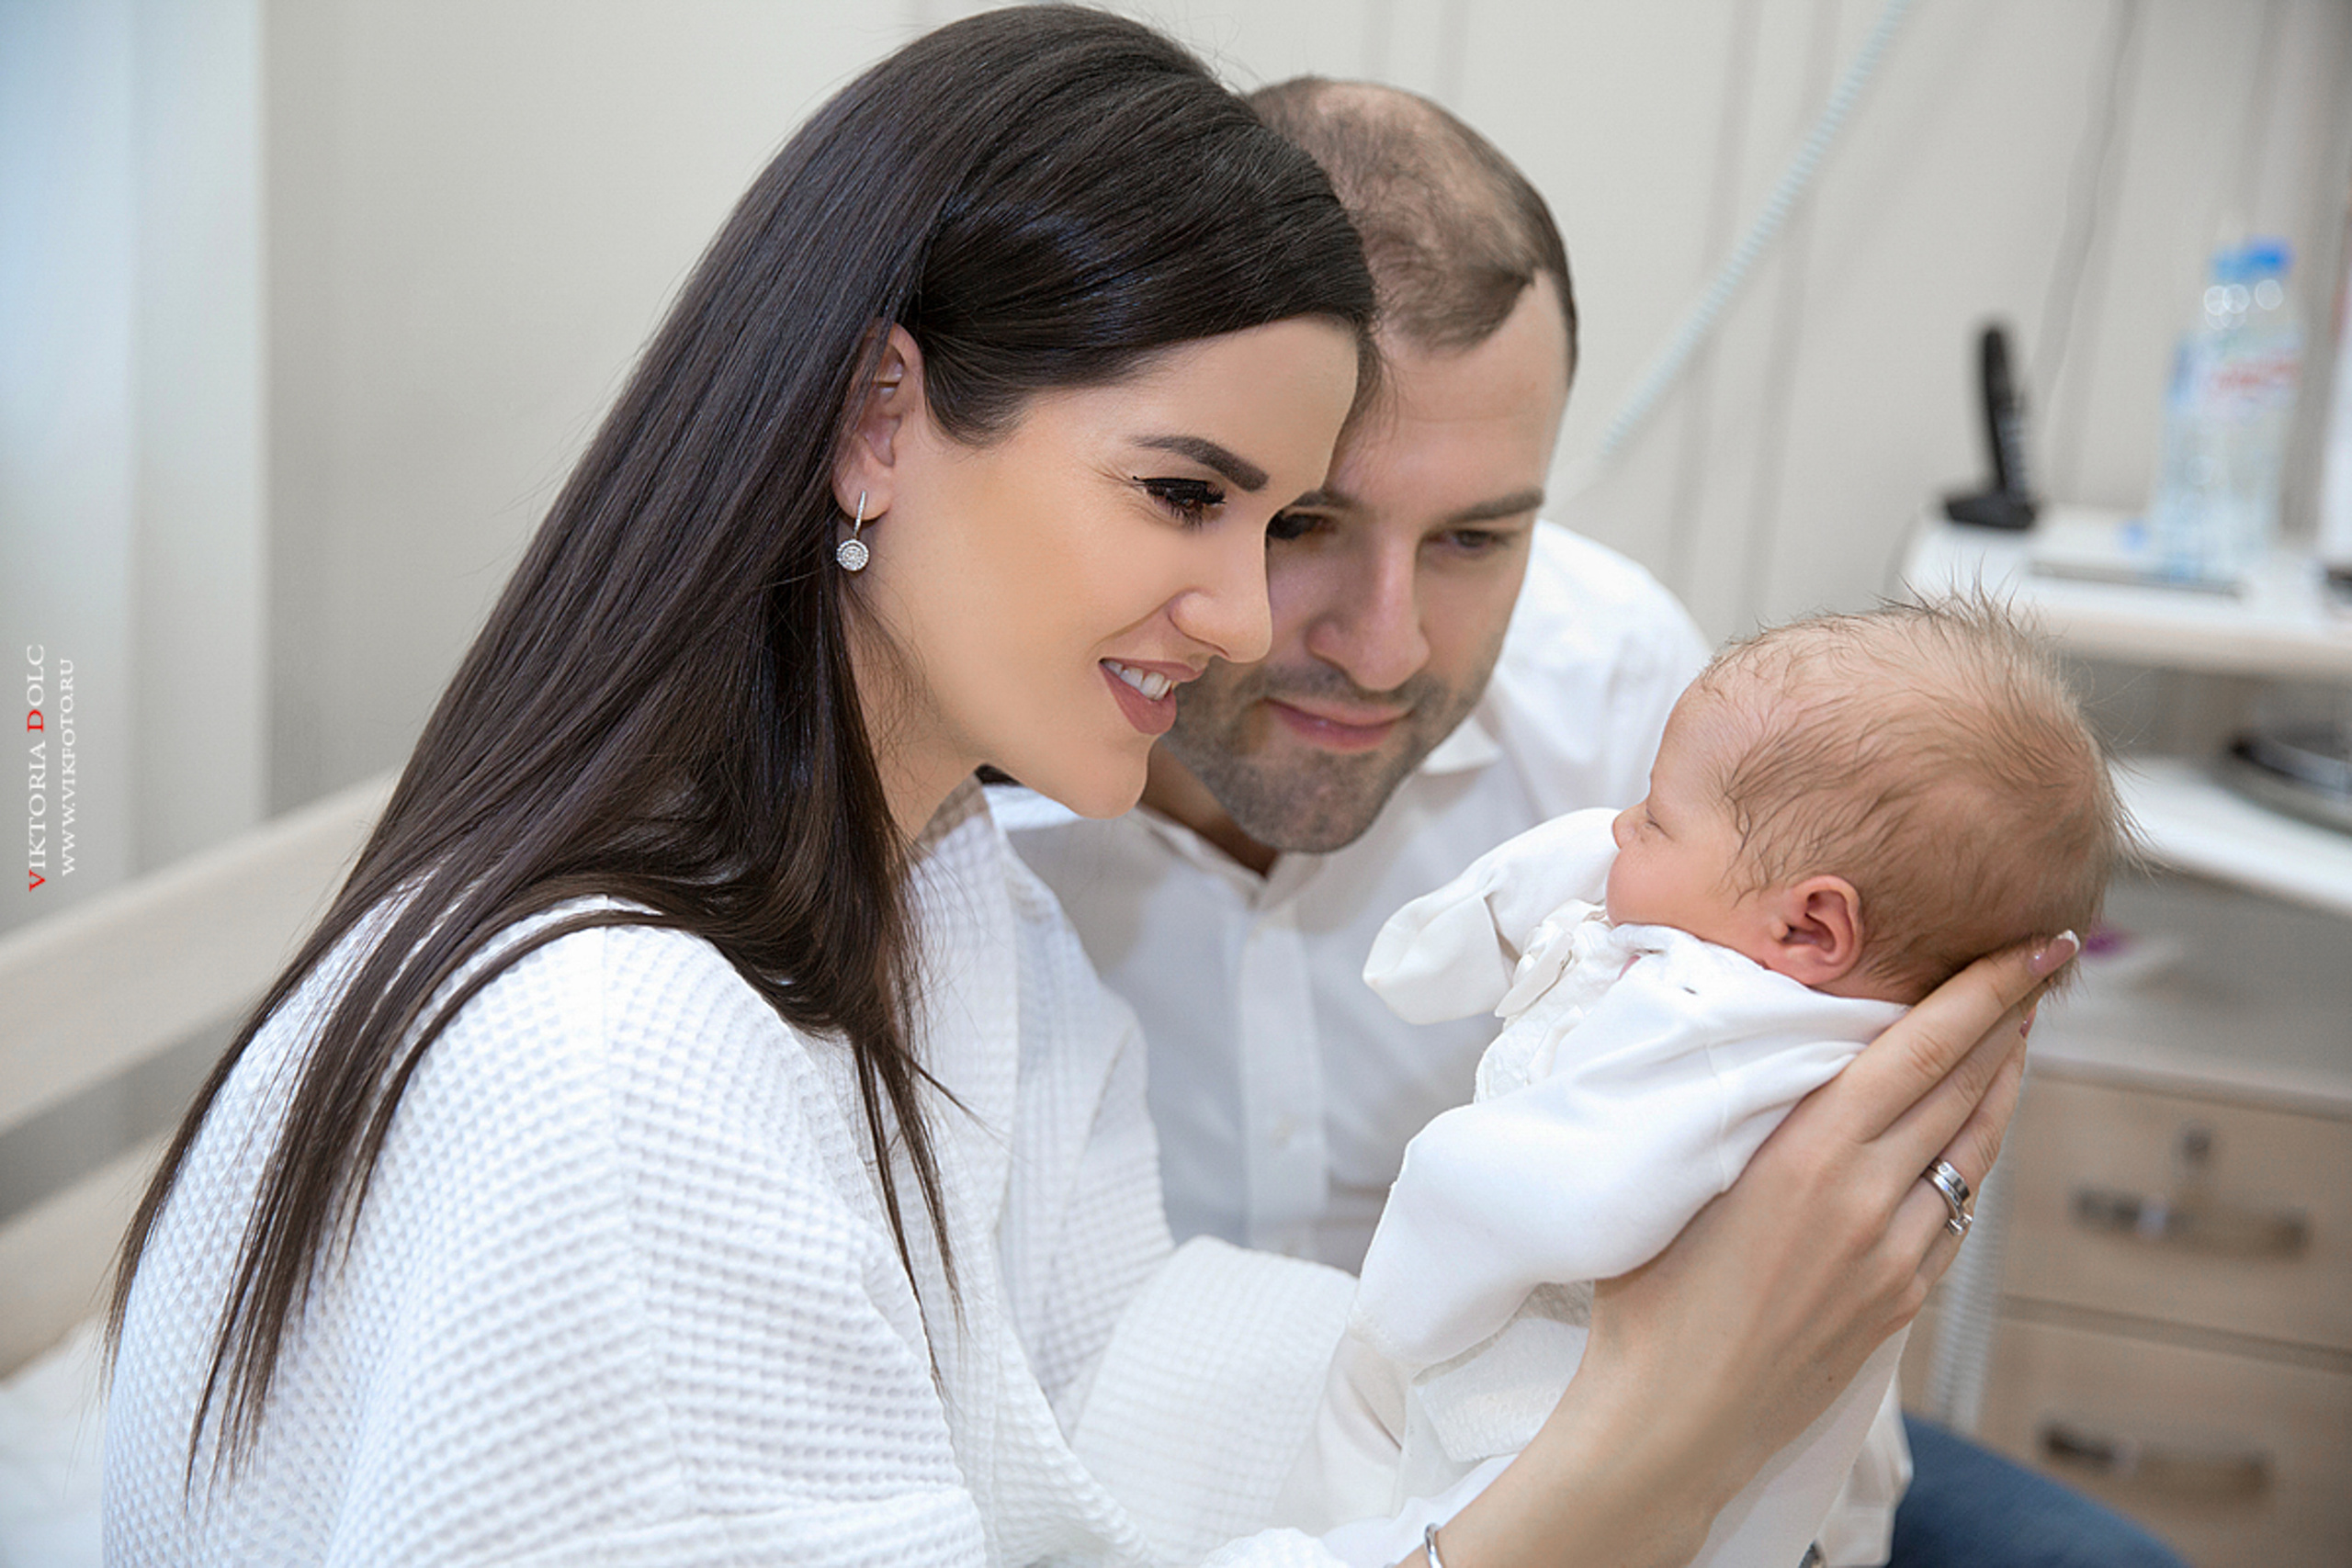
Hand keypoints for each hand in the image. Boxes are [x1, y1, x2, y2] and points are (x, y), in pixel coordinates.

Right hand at [1429, 933, 2075, 1567]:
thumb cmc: (1649, 1296)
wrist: (1673, 1420)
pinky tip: (1970, 1133)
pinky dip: (1971, 1156)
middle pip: (1964, 1086)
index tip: (2030, 945)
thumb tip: (1727, 1024)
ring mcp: (1896, 1254)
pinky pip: (1954, 1210)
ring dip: (2000, 1083)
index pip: (1921, 1049)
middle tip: (2039, 961)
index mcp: (1810, 1155)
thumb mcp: (1679, 1175)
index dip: (1985, 991)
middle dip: (2010, 1017)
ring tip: (2016, 1032)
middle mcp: (1868, 1199)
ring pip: (1972, 1149)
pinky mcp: (1902, 1299)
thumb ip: (1727, 1101)